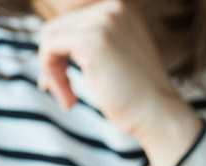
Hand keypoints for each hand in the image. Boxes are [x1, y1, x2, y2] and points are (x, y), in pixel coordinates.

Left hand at [37, 0, 201, 165]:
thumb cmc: (136, 96)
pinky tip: (69, 99)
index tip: (67, 83)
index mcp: (120, 9)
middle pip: (58, 27)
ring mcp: (102, 21)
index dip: (62, 54)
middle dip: (55, 64)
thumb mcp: (116, 58)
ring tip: (68, 99)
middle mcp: (112, 7)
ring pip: (50, 37)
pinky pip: (49, 48)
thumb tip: (50, 41)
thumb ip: (92, 43)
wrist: (157, 114)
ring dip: (52, 72)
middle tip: (67, 95)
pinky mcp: (90, 40)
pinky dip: (52, 76)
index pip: (72, 22)